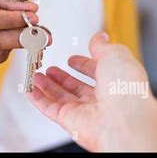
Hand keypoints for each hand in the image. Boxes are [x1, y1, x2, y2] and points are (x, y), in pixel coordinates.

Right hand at [27, 32, 156, 151]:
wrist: (125, 119)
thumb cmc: (126, 88)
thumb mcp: (115, 54)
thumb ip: (102, 45)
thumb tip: (99, 36)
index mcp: (115, 81)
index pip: (96, 72)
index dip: (84, 64)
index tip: (73, 59)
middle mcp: (101, 98)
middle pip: (77, 87)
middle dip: (63, 78)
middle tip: (51, 69)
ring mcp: (85, 110)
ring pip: (61, 97)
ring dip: (47, 86)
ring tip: (37, 76)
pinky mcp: (70, 120)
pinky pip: (49, 109)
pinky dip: (37, 100)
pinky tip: (30, 90)